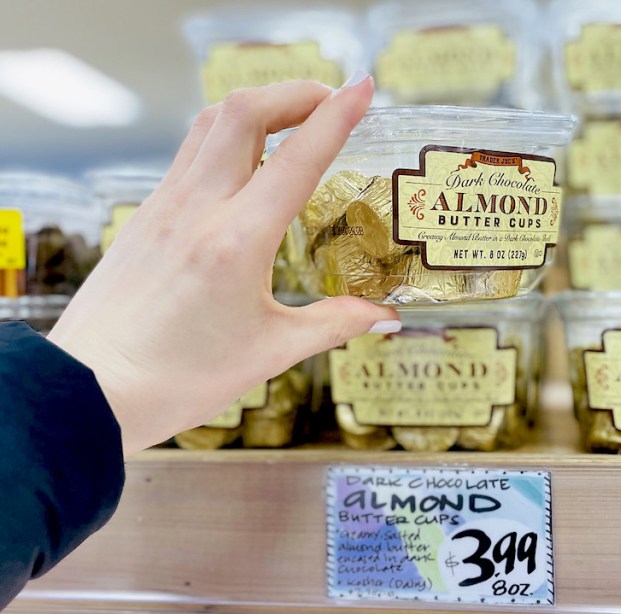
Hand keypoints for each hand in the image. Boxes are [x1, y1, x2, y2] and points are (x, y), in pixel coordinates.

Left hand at [48, 75, 399, 453]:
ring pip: (210, 124)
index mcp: (237, 241)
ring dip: (256, 107)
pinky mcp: (145, 215)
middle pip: (244, 113)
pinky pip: (188, 154)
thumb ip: (333, 324)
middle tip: (330, 100)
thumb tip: (381, 316)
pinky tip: (244, 164)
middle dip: (293, 93)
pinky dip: (225, 138)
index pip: (297, 158)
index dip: (337, 116)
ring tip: (291, 118)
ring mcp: (164, 206)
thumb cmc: (177, 377)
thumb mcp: (269, 352)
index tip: (364, 88)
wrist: (90, 390)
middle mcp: (197, 209)